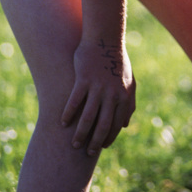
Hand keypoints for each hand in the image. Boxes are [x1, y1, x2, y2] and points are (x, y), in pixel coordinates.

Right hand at [62, 38, 135, 155]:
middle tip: (87, 152)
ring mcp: (98, 87)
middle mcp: (112, 94)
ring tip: (74, 144)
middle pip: (103, 125)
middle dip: (95, 142)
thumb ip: (128, 103)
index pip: (117, 124)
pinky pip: (74, 102)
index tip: (102, 147)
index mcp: (124, 95)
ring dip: (80, 133)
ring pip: (88, 117)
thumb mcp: (128, 81)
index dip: (109, 137)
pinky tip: (63, 123)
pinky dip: (68, 114)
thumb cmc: (116, 61)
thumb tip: (125, 125)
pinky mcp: (84, 80)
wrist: (105, 39)